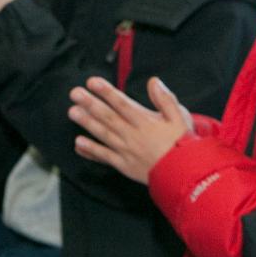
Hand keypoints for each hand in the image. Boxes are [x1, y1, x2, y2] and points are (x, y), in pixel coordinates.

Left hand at [69, 76, 194, 182]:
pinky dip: (90, 150)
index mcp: (145, 122)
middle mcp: (132, 135)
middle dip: (90, 103)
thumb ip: (166, 99)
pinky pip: (104, 156)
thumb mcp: (180, 118)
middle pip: (108, 117)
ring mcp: (125, 150)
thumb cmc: (183, 144)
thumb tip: (154, 81)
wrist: (183, 175)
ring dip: (86, 122)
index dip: (106, 92)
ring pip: (103, 134)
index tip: (92, 82)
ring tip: (72, 111)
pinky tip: (78, 143)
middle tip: (74, 93)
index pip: (122, 103)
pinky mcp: (123, 165)